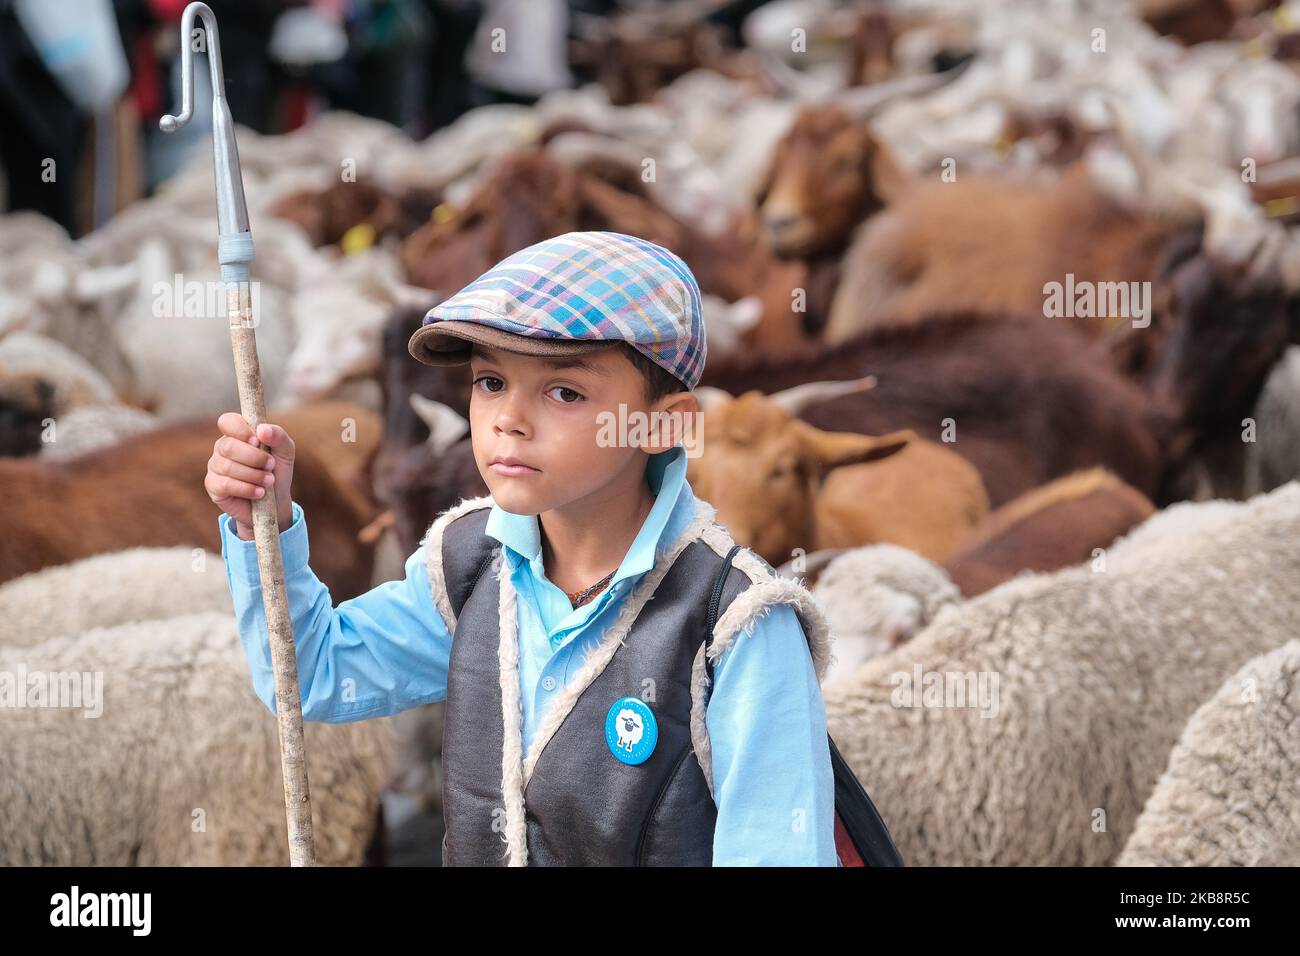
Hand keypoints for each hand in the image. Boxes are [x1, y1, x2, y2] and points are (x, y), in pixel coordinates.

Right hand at [206, 413, 295, 539]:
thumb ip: (278, 436)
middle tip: (271, 466)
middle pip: (229, 446)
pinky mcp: (213, 486)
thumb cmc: (277, 471)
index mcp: (237, 434)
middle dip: (255, 458)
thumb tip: (262, 429)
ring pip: (228, 467)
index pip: (227, 421)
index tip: (258, 441)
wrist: (275, 502)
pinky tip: (259, 492)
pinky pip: (226, 485)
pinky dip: (247, 489)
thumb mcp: (285, 452)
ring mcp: (215, 467)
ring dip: (255, 475)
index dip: (241, 430)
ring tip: (269, 481)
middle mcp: (222, 448)